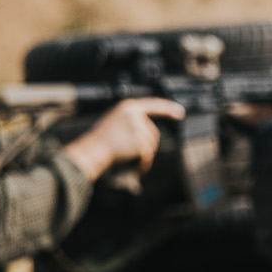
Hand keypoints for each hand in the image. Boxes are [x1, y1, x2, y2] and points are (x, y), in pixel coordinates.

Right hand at [63, 98, 184, 180]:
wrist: (91, 151)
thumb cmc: (99, 141)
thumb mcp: (114, 121)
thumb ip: (130, 121)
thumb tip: (147, 132)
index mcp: (128, 107)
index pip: (154, 105)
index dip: (168, 108)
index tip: (180, 112)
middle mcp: (135, 115)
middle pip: (153, 133)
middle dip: (147, 146)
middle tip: (133, 155)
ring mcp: (138, 127)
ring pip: (151, 145)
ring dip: (144, 157)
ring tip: (129, 160)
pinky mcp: (140, 141)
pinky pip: (148, 155)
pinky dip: (143, 164)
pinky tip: (135, 167)